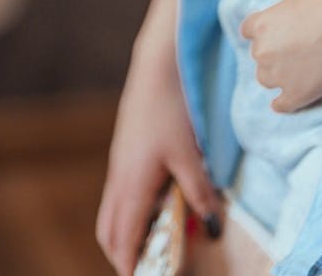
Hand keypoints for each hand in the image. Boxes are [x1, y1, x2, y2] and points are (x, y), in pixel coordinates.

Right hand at [95, 42, 222, 275]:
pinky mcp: (124, 153)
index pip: (123, 241)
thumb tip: (212, 228)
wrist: (156, 67)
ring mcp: (118, 165)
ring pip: (111, 213)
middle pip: (109, 232)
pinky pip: (119, 194)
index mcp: (131, 186)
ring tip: (155, 241)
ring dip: (127, 233)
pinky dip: (131, 210)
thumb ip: (200, 192)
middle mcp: (118, 179)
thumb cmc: (171, 108)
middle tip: (147, 266)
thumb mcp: (190, 154)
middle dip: (123, 255)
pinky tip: (158, 203)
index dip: (130, 266)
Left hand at [239, 0, 321, 112]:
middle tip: (297, 43)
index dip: (264, 26)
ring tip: (296, 67)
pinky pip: (281, 105)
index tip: (276, 27)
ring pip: (266, 79)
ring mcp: (280, 76)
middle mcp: (264, 52)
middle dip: (274, 47)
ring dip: (277, 73)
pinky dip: (282, 102)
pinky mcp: (299, 95)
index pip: (248, 29)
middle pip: (260, 53)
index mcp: (262, 23)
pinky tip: (286, 98)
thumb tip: (295, 7)